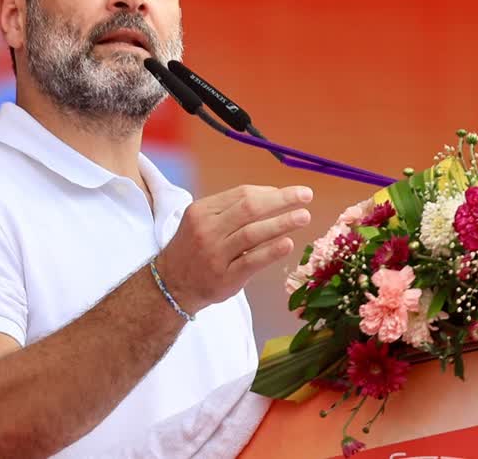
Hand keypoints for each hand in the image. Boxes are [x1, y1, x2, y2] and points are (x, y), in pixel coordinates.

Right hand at [157, 185, 312, 314]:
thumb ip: (233, 209)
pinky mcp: (224, 277)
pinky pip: (251, 261)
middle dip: (281, 200)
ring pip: (252, 233)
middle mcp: (207, 230)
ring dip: (281, 223)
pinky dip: (270, 252)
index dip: (272, 192)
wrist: (171, 285)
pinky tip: (288, 244)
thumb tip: (274, 194)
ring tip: (304, 216)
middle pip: (249, 209)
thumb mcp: (204, 221)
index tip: (294, 193)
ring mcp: (215, 254)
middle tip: (306, 195)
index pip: (242, 195)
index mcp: (203, 211)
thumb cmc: (196, 248)